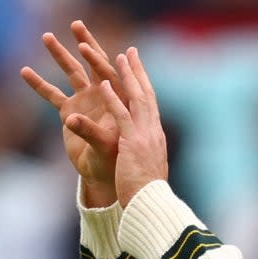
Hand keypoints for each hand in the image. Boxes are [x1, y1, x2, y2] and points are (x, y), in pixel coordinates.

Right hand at [21, 21, 123, 205]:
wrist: (103, 173)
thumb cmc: (112, 159)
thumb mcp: (103, 145)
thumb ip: (89, 130)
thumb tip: (71, 119)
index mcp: (116, 98)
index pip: (108, 73)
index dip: (96, 59)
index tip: (83, 46)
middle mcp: (101, 94)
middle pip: (93, 63)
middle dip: (85, 43)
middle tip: (76, 24)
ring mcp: (84, 100)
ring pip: (71, 72)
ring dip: (60, 55)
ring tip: (47, 36)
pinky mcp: (69, 111)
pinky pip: (52, 95)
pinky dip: (39, 84)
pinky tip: (24, 71)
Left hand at [87, 47, 168, 207]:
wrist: (152, 206)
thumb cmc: (148, 193)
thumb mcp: (146, 168)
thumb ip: (144, 155)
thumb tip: (145, 153)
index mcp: (154, 136)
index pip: (149, 104)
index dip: (143, 84)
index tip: (137, 68)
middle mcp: (152, 131)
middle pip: (145, 94)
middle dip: (137, 71)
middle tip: (129, 52)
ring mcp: (144, 135)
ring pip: (134, 98)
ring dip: (124, 76)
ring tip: (115, 57)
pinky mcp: (132, 143)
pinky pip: (121, 116)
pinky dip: (113, 98)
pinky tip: (103, 83)